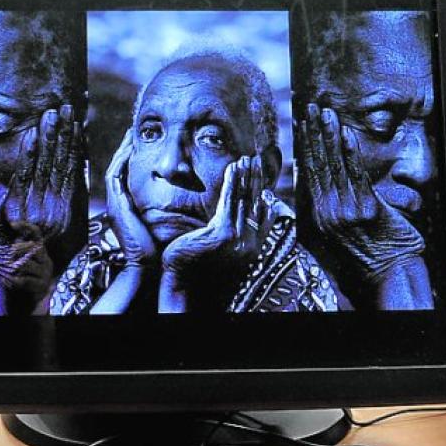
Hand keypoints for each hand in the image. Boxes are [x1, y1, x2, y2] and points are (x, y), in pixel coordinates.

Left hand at [0, 105, 80, 297]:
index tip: (77, 125)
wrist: (14, 285)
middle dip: (64, 133)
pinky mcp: (15, 210)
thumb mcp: (69, 238)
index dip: (75, 146)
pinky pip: (24, 176)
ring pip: (44, 166)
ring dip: (48, 137)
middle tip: (66, 109)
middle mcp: (56, 210)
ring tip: (52, 114)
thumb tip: (77, 178)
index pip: (74, 171)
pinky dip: (29, 155)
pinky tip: (33, 136)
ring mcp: (36, 210)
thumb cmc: (39, 264)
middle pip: (61, 164)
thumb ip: (73, 207)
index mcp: (70, 215)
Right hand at [103, 130, 157, 263]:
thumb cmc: (160, 249)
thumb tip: (187, 196)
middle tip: (133, 132)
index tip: (144, 142)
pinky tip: (129, 146)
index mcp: (128, 207)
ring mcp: (115, 203)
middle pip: (119, 168)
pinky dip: (121, 160)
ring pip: (115, 168)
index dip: (133, 158)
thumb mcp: (164, 223)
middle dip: (125, 150)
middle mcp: (119, 203)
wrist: (147, 266)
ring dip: (122, 150)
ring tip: (130, 134)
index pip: (128, 175)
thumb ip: (168, 210)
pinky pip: (115, 175)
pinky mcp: (116, 205)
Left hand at [160, 157, 268, 304]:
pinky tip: (234, 168)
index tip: (261, 172)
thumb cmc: (196, 266)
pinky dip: (233, 182)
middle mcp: (249, 244)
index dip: (261, 190)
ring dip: (246, 176)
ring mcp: (239, 240)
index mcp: (250, 247)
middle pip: (256, 203)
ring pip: (245, 200)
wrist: (184, 286)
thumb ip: (229, 231)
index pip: (261, 213)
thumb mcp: (218, 247)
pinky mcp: (223, 235)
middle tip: (256, 159)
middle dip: (256, 179)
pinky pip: (230, 202)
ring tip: (246, 159)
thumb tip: (234, 213)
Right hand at [300, 103, 426, 281]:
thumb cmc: (366, 255)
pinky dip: (350, 152)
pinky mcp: (366, 209)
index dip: (305, 146)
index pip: (307, 172)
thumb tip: (319, 184)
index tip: (302, 123)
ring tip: (324, 113)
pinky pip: (356, 174)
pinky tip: (346, 134)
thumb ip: (326, 208)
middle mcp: (326, 212)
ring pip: (334, 166)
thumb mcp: (335, 235)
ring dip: (329, 136)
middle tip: (309, 108)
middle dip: (313, 133)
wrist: (388, 275)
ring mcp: (345, 211)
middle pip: (317, 164)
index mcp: (317, 216)